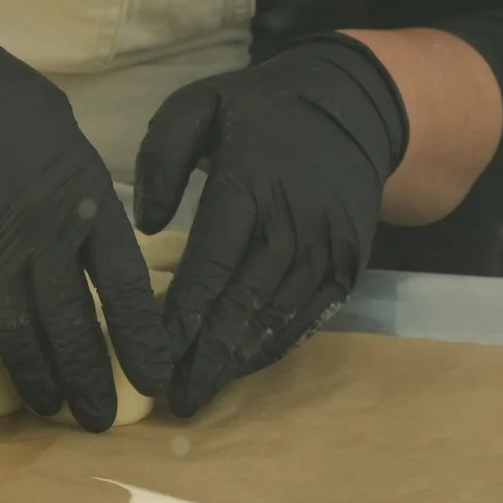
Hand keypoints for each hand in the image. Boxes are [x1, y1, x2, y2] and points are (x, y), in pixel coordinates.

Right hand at [0, 0, 169, 429]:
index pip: (122, 281)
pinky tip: (7, 361)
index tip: (156, 375)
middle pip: (72, 318)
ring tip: (54, 409)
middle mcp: (36, 223)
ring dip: (39, 373)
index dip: (140, 334)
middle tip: (103, 421)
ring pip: (18, 325)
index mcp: (78, 190)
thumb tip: (84, 232)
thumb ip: (72, 188)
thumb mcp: (52, 129)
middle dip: (91, 374)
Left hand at [131, 37, 409, 417]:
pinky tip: (242, 367)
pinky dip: (275, 344)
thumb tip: (148, 226)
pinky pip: (310, 315)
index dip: (185, 312)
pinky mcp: (348, 263)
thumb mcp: (200, 104)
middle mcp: (293, 222)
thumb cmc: (261, 109)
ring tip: (200, 393)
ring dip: (239, 360)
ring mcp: (326, 246)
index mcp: (250, 182)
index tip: (155, 351)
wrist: (355, 106)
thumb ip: (162, 155)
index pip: (213, 259)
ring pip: (277, 316)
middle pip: (244, 300)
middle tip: (175, 399)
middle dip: (208, 355)